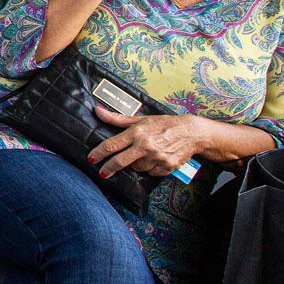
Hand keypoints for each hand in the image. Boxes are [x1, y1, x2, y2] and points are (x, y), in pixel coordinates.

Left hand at [89, 110, 210, 177]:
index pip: (112, 145)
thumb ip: (117, 118)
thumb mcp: (141, 119)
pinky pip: (151, 173)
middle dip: (108, 168)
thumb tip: (97, 111)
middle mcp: (145, 146)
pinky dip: (150, 168)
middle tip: (102, 172)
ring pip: (136, 168)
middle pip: (120, 162)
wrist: (191, 132)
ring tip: (142, 155)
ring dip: (135, 164)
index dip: (99, 153)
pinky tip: (154, 159)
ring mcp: (157, 158)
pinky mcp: (167, 167)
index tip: (92, 159)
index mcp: (137, 132)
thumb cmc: (164, 124)